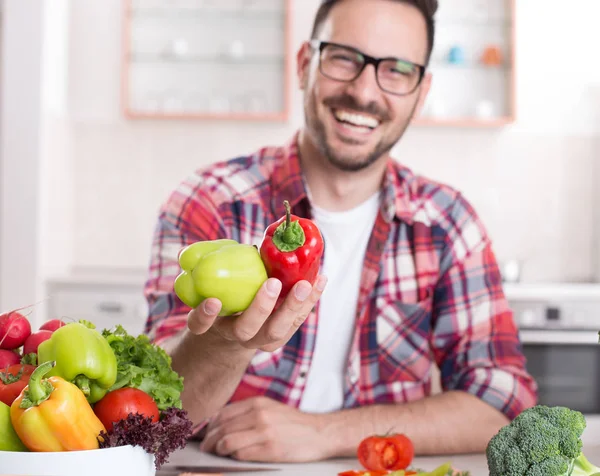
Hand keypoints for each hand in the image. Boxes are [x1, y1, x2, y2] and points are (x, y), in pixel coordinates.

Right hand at [186, 275, 326, 351]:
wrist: (235, 334)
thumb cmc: (223, 300)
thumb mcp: (208, 289)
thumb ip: (202, 269)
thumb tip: (183, 252)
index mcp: (213, 325)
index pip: (201, 325)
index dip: (206, 316)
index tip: (213, 301)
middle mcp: (238, 335)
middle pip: (247, 329)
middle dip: (260, 308)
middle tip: (271, 284)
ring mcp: (262, 338)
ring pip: (277, 330)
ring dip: (293, 306)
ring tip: (304, 283)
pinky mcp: (284, 333)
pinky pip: (298, 320)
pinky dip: (310, 299)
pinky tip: (321, 279)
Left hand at [199, 396, 330, 462]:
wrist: (319, 433)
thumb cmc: (293, 423)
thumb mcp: (269, 408)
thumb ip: (247, 412)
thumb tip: (221, 422)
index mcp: (257, 403)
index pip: (222, 414)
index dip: (210, 427)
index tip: (207, 435)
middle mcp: (259, 415)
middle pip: (221, 428)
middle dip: (209, 441)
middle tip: (206, 448)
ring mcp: (264, 432)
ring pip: (227, 442)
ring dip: (219, 450)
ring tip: (218, 454)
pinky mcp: (270, 449)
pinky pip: (241, 454)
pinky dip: (234, 457)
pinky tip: (236, 457)